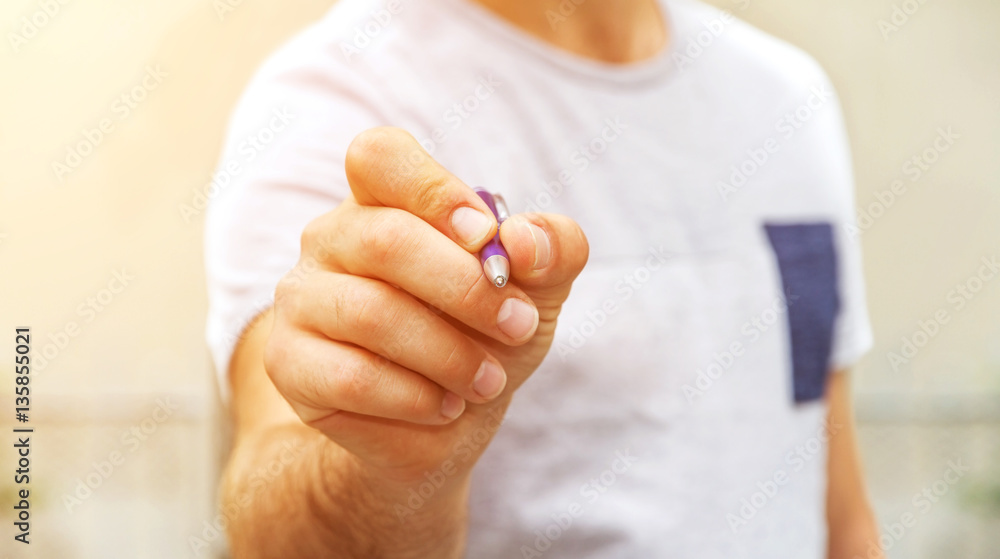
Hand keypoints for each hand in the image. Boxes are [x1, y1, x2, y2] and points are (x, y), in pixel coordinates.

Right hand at [264, 127, 588, 484]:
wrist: (445, 419)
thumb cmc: (484, 333)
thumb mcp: (538, 287)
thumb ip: (551, 248)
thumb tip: (525, 241)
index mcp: (385, 199)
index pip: (379, 156)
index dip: (435, 190)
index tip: (487, 236)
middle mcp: (332, 237)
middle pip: (386, 240)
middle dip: (467, 289)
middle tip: (518, 325)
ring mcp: (301, 298)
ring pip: (372, 314)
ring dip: (450, 355)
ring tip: (489, 382)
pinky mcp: (289, 363)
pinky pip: (351, 377)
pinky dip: (415, 398)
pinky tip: (444, 405)